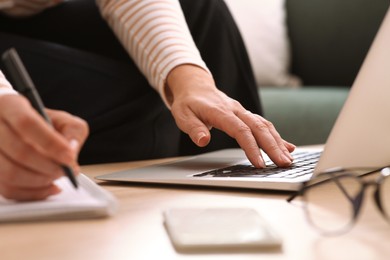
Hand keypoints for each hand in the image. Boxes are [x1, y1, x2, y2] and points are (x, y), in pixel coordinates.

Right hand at [0, 94, 88, 200]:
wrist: (18, 128)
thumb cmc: (42, 124)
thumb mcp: (62, 119)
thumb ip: (73, 131)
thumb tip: (71, 150)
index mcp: (10, 105)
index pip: (26, 123)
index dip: (50, 143)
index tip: (69, 156)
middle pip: (19, 151)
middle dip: (50, 166)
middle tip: (67, 169)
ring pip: (10, 173)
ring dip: (41, 180)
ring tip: (58, 176)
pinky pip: (8, 189)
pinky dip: (33, 193)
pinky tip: (49, 186)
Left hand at [166, 65, 294, 167]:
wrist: (195, 86)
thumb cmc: (189, 103)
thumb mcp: (183, 115)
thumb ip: (194, 128)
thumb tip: (203, 140)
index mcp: (221, 112)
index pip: (241, 130)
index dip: (252, 147)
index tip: (259, 164)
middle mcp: (236, 110)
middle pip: (259, 128)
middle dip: (273, 147)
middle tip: (283, 164)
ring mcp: (242, 111)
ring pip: (264, 126)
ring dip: (278, 142)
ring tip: (288, 159)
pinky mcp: (245, 114)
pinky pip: (264, 124)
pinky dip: (276, 136)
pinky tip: (287, 147)